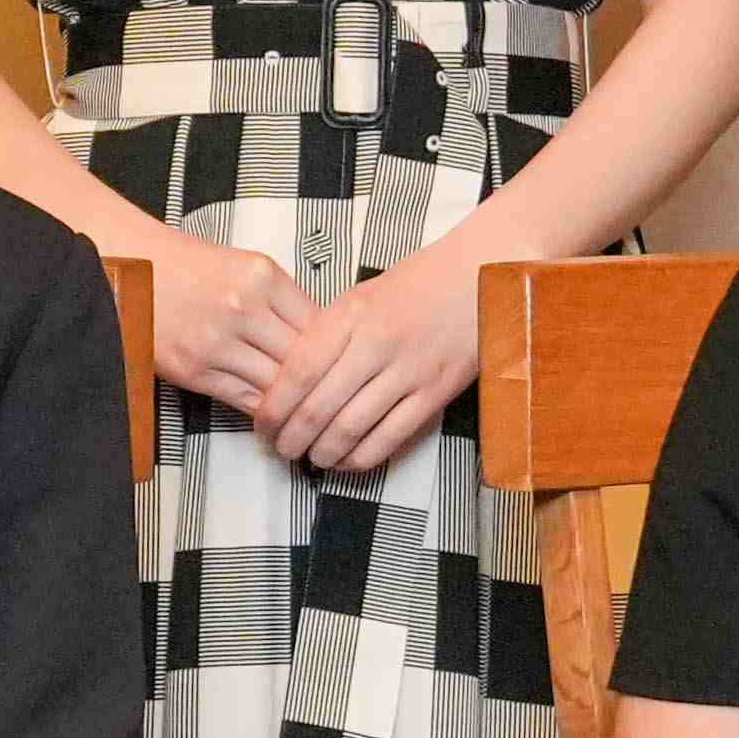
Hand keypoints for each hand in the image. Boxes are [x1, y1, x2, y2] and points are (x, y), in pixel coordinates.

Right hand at [141, 241, 318, 416]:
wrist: (135, 269)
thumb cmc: (193, 268)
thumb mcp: (248, 267)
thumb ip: (285, 300)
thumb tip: (323, 341)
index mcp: (262, 277)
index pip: (318, 326)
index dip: (334, 351)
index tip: (341, 364)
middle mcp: (242, 308)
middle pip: (301, 359)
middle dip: (319, 381)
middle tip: (333, 397)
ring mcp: (216, 342)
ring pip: (276, 385)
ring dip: (293, 401)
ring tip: (308, 411)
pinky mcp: (195, 370)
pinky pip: (245, 399)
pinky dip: (264, 408)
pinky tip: (276, 411)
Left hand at [249, 255, 480, 476]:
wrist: (476, 278)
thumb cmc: (414, 285)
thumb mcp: (358, 297)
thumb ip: (324, 335)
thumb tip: (285, 380)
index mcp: (349, 316)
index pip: (297, 373)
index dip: (273, 409)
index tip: (261, 425)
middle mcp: (375, 344)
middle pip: (318, 408)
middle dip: (291, 438)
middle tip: (280, 448)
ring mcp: (407, 372)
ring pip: (350, 429)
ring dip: (323, 453)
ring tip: (310, 458)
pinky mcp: (433, 394)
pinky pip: (389, 438)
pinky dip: (361, 457)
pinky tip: (347, 459)